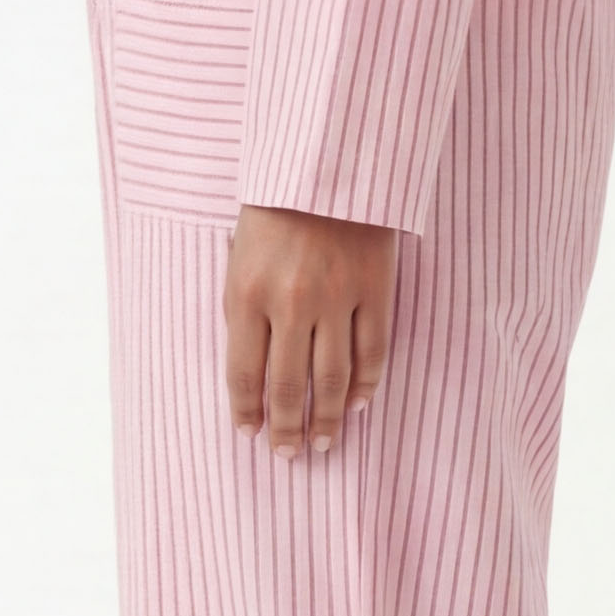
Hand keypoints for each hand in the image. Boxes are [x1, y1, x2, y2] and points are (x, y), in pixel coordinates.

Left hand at [223, 204, 397, 457]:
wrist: (329, 161)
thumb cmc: (274, 208)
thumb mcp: (239, 255)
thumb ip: (244, 310)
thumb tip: (253, 370)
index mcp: (247, 294)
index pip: (243, 373)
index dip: (247, 410)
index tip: (250, 433)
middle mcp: (291, 303)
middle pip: (289, 386)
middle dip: (287, 427)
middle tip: (288, 454)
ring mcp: (337, 298)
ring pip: (333, 379)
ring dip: (326, 419)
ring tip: (321, 443)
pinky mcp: (375, 290)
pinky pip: (372, 352)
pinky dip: (364, 385)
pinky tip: (354, 405)